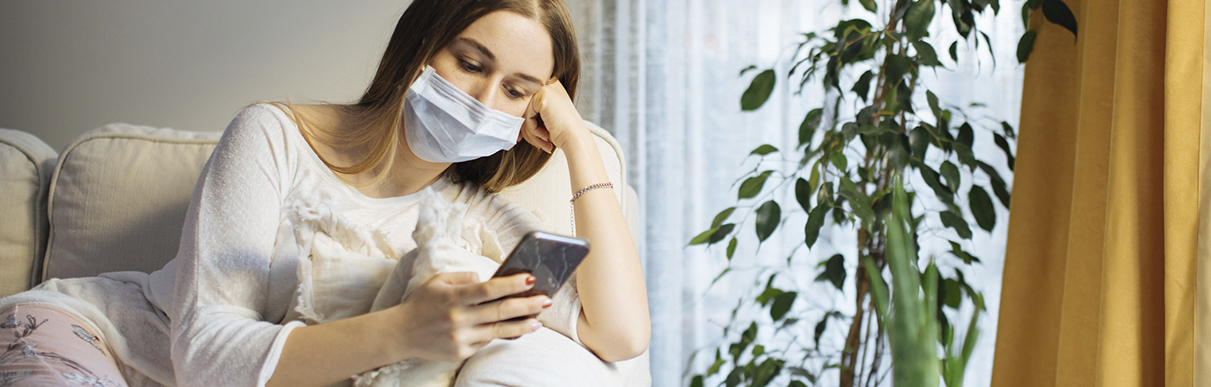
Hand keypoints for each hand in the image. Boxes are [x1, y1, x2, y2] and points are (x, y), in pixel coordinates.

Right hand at [388, 272, 550, 361]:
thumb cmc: (421, 303)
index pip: (489, 289)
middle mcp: (459, 318)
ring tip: (538, 320)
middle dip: (527, 305)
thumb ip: (463, 278)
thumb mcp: (438, 281)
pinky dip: (501, 335)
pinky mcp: (461, 353)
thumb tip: (488, 279)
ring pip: (499, 331)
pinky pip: (486, 342)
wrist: (399, 334)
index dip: (512, 284)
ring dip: (522, 325)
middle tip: (546, 300)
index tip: (531, 278)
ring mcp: (461, 338)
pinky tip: (515, 329)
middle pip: (501, 311)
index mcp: (454, 297)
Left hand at [520, 80, 588, 153]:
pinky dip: (533, 130)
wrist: (576, 140)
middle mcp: (548, 83)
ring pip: (524, 112)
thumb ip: (529, 112)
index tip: (527, 138)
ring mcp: (546, 88)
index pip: (527, 103)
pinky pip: (527, 116)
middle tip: (536, 144)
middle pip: (524, 107)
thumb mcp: (544, 118)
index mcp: (550, 86)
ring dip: (530, 133)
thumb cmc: (562, 132)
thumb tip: (510, 118)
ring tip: (542, 143)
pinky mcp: (542, 96)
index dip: (526, 123)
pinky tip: (545, 136)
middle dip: (527, 129)